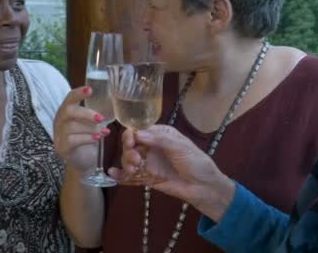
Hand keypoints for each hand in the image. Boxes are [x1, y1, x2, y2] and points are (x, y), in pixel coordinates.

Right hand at [53, 86, 109, 172]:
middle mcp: (59, 121)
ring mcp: (58, 135)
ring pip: (71, 127)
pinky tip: (97, 138)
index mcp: (67, 112)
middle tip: (101, 118)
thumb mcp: (91, 124)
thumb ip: (95, 115)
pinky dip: (87, 138)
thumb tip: (114, 104)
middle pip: (68, 111)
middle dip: (86, 113)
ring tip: (104, 132)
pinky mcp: (62, 148)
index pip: (70, 98)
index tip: (90, 89)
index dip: (79, 93)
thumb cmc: (87, 139)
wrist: (83, 162)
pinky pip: (72, 140)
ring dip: (90, 128)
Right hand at [109, 125, 235, 221]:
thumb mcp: (181, 147)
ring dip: (126, 162)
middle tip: (135, 159)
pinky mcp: (147, 178)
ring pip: (129, 159)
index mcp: (161, 134)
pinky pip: (130, 175)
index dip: (132, 134)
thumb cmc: (196, 162)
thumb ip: (160, 139)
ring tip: (132, 170)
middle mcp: (152, 146)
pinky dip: (120, 175)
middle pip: (131, 144)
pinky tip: (113, 174)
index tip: (131, 141)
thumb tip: (138, 133)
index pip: (140, 130)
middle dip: (128, 150)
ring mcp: (149, 162)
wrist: (204, 187)